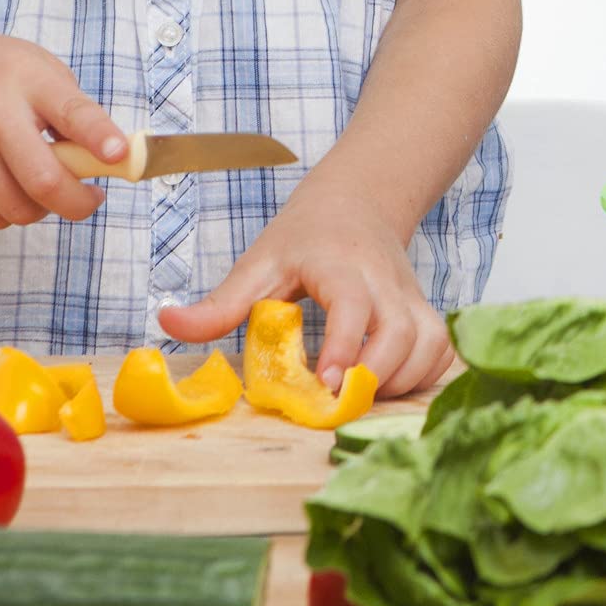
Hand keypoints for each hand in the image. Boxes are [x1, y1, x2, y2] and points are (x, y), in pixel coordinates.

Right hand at [0, 21, 126, 229]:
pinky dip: (13, 211)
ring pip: (17, 207)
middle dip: (79, 202)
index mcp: (29, 80)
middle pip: (43, 179)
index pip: (72, 112)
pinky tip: (17, 189)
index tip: (120, 155)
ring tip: (51, 189)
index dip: (99, 137)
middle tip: (92, 198)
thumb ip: (72, 111)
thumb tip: (107, 160)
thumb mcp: (40, 70)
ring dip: (45, 209)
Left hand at [157, 181, 452, 398]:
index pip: (352, 305)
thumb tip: (165, 322)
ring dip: (401, 380)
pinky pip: (440, 347)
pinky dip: (424, 373)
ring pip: (428, 341)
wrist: (359, 200)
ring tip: (359, 396)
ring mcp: (410, 295)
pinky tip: (390, 385)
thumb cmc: (305, 234)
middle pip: (401, 331)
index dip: (343, 347)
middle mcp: (384, 280)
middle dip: (376, 376)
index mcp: (341, 266)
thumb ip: (219, 302)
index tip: (326, 386)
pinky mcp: (422, 309)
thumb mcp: (260, 261)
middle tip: (337, 405)